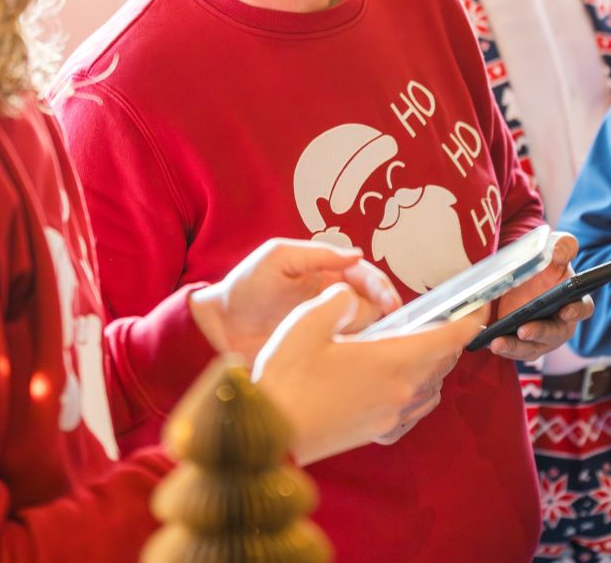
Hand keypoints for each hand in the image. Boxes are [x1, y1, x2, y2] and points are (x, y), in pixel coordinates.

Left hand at [189, 238, 399, 362]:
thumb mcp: (278, 258)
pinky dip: (361, 350)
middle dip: (385, 307)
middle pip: (371, 300)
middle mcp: (330, 298)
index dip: (380, 285)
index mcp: (324, 272)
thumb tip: (357, 255)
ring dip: (376, 329)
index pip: (363, 274)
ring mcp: (326, 325)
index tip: (390, 302)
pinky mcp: (319, 350)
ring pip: (365, 326)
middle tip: (391, 319)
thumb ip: (317, 254)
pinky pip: (349, 349)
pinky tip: (364, 354)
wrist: (219, 328)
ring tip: (379, 337)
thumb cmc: (245, 286)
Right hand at [253, 282, 479, 464]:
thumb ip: (341, 299)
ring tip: (417, 346)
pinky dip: (419, 392)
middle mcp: (401, 391)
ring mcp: (391, 417)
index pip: (447, 339)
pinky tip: (399, 382)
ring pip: (431, 387)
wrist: (270, 434)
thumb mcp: (308, 321)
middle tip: (440, 318)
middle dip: (447, 338)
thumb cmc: (288, 376)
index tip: (479, 307)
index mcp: (390, 360)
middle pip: (442, 361)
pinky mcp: (378, 433)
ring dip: (433, 365)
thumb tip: (356, 297)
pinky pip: (415, 411)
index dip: (468, 320)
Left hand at [485, 231, 591, 360]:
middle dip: (539, 333)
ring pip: (530, 348)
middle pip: (554, 334)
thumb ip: (563, 246)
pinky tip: (484, 341)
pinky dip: (499, 346)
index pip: (582, 308)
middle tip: (523, 331)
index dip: (576, 310)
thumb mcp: (552, 248)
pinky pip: (511, 349)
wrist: (519, 272)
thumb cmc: (544, 264)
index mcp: (572, 301)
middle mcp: (559, 324)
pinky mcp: (519, 341)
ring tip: (497, 343)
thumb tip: (559, 252)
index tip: (566, 310)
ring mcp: (539, 336)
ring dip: (515, 347)